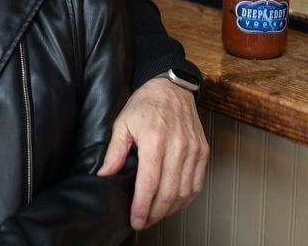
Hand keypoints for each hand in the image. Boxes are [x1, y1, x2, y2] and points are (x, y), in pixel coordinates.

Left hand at [97, 78, 208, 230]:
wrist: (171, 87)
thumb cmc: (145, 103)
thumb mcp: (123, 122)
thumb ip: (115, 151)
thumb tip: (104, 174)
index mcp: (154, 140)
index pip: (149, 183)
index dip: (142, 206)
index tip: (135, 219)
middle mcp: (177, 146)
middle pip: (168, 192)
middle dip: (155, 213)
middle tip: (143, 221)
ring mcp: (193, 150)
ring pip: (184, 192)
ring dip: (170, 209)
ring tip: (156, 214)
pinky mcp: (202, 151)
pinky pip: (197, 183)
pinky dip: (186, 198)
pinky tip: (174, 202)